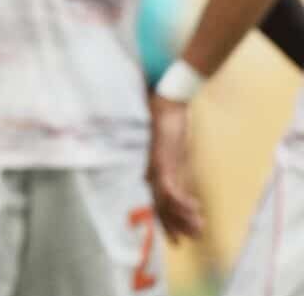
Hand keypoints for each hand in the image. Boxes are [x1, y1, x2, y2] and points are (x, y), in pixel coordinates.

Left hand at [147, 96, 204, 242]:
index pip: (160, 207)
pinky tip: (195, 209)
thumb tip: (152, 180)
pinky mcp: (161, 164)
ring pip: (166, 202)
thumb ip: (165, 170)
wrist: (165, 110)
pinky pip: (170, 189)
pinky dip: (181, 202)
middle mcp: (153, 177)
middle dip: (175, 226)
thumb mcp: (170, 155)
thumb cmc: (169, 131)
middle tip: (189, 240)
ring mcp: (156, 171)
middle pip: (161, 208)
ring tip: (198, 228)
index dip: (167, 224)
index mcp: (157, 177)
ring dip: (183, 217)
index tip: (178, 241)